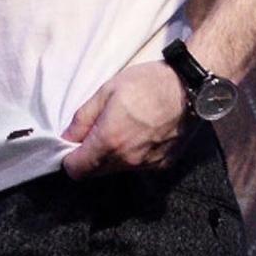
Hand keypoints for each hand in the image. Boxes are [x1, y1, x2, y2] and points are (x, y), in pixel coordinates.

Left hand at [60, 62, 189, 179]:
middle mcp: (127, 160)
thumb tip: (67, 137)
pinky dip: (133, 156)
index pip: (77, 170)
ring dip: (112, 156)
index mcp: (109, 141)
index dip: (70, 158)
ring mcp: (147, 166)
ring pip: (117, 170)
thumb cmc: (146, 84)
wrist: (188, 87)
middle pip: (96, 172)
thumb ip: (83, 118)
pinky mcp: (163, 165)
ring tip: (123, 127)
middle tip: (97, 130)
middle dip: (90, 156)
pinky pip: (138, 167)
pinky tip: (141, 133)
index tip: (73, 144)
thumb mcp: (107, 91)